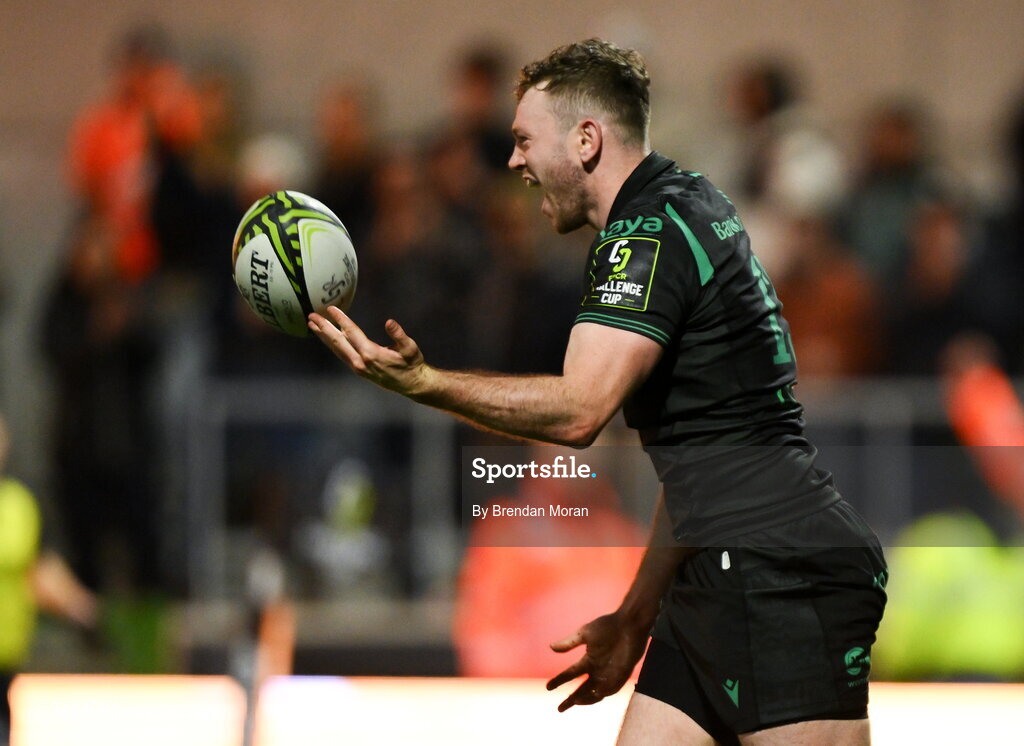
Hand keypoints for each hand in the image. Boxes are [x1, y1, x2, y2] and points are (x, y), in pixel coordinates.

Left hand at [308, 307, 428, 395]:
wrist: (411, 384)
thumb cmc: (412, 364)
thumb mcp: (410, 348)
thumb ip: (399, 335)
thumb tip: (389, 322)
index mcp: (371, 354)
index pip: (352, 333)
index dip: (341, 320)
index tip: (331, 309)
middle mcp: (360, 362)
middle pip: (338, 341)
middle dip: (324, 328)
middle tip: (311, 315)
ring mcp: (357, 367)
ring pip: (337, 349)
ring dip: (324, 336)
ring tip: (312, 325)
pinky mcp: (358, 370)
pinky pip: (341, 354)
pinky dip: (332, 344)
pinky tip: (327, 338)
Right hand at [546, 611, 648, 711]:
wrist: (629, 623)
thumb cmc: (608, 626)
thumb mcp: (585, 634)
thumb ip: (569, 643)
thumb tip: (551, 647)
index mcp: (588, 661)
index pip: (571, 674)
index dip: (560, 681)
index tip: (548, 687)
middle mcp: (598, 670)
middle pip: (582, 690)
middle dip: (572, 699)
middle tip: (560, 709)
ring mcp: (610, 674)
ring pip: (596, 692)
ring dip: (586, 698)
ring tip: (575, 701)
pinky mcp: (622, 674)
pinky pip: (612, 687)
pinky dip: (604, 692)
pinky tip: (596, 693)